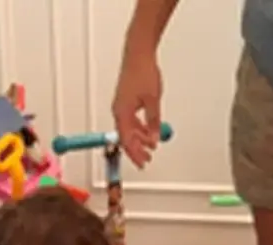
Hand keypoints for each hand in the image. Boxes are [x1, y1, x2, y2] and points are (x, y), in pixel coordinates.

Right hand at [111, 47, 163, 167]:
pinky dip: (138, 127)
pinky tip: (147, 130)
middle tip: (147, 158)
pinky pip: (130, 119)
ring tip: (151, 145)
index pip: (126, 140)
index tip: (143, 163)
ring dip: (139, 138)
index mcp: (122, 112)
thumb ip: (153, 121)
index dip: (135, 154)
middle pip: (126, 136)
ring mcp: (121, 105)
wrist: (138, 53)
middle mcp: (118, 110)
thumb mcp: (153, 101)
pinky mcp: (125, 100)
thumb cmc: (143, 72)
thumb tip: (154, 138)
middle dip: (137, 149)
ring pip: (128, 128)